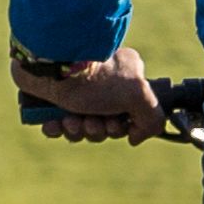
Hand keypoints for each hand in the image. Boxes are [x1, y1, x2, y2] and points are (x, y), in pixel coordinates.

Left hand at [17, 48, 173, 141]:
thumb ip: (152, 119)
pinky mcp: (50, 99)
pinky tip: (54, 120)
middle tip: (91, 120)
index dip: (121, 127)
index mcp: (124, 78)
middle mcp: (101, 84)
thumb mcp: (139, 95)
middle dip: (97, 129)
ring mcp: (74, 92)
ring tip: (70, 119)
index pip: (130, 115)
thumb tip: (135, 138)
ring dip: (77, 130)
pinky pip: (55, 125)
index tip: (115, 122)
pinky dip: (55, 128)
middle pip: (104, 125)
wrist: (52, 66)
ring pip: (80, 128)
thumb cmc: (96, 78)